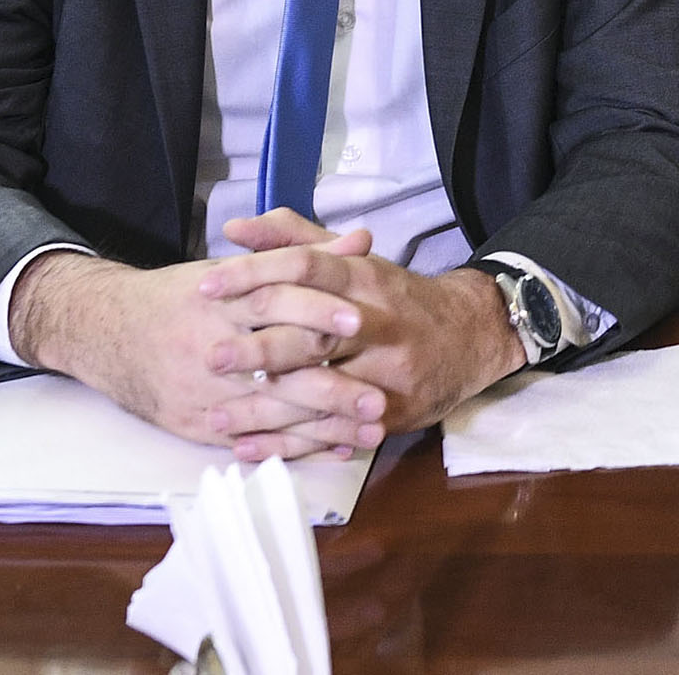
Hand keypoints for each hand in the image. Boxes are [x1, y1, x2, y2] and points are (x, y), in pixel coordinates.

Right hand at [9, 240, 386, 460]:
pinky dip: (295, 445)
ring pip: (269, 410)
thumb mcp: (237, 269)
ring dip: (324, 424)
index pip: (273, 302)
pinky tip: (336, 447)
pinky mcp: (194, 424)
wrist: (106, 330)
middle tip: (380, 395)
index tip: (362, 320)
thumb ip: (304, 254)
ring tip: (372, 428)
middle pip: (276, 365)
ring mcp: (202, 391)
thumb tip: (364, 239)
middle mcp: (211, 346)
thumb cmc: (185, 296)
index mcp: (222, 299)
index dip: (317, 309)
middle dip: (330, 384)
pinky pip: (251, 439)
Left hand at [207, 220, 524, 436]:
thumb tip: (233, 230)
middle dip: (260, 347)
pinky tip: (248, 448)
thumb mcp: (356, 261)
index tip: (207, 286)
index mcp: (365, 278)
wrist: (471, 336)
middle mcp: (378, 324)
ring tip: (214, 417)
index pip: (307, 268)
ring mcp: (387, 372)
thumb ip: (295, 241)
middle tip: (211, 357)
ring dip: (266, 409)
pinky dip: (289, 445)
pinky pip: (333, 432)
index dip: (256, 273)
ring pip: (320, 392)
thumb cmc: (397, 298)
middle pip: (315, 333)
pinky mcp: (392, 413)